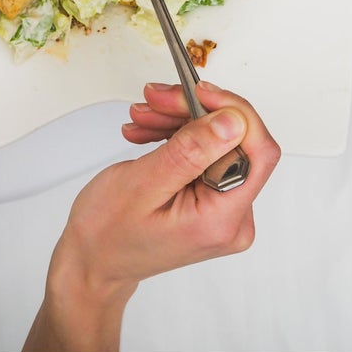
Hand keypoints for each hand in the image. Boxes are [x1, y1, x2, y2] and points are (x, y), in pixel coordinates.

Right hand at [26, 82, 279, 351]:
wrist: (94, 259)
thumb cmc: (108, 233)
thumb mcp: (142, 184)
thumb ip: (190, 152)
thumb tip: (232, 121)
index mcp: (222, 220)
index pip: (257, 151)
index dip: (231, 111)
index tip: (195, 91)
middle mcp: (233, 219)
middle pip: (235, 143)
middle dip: (193, 112)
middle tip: (155, 99)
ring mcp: (224, 211)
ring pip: (218, 143)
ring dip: (181, 121)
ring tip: (143, 118)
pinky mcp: (212, 202)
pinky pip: (206, 155)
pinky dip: (179, 138)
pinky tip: (151, 133)